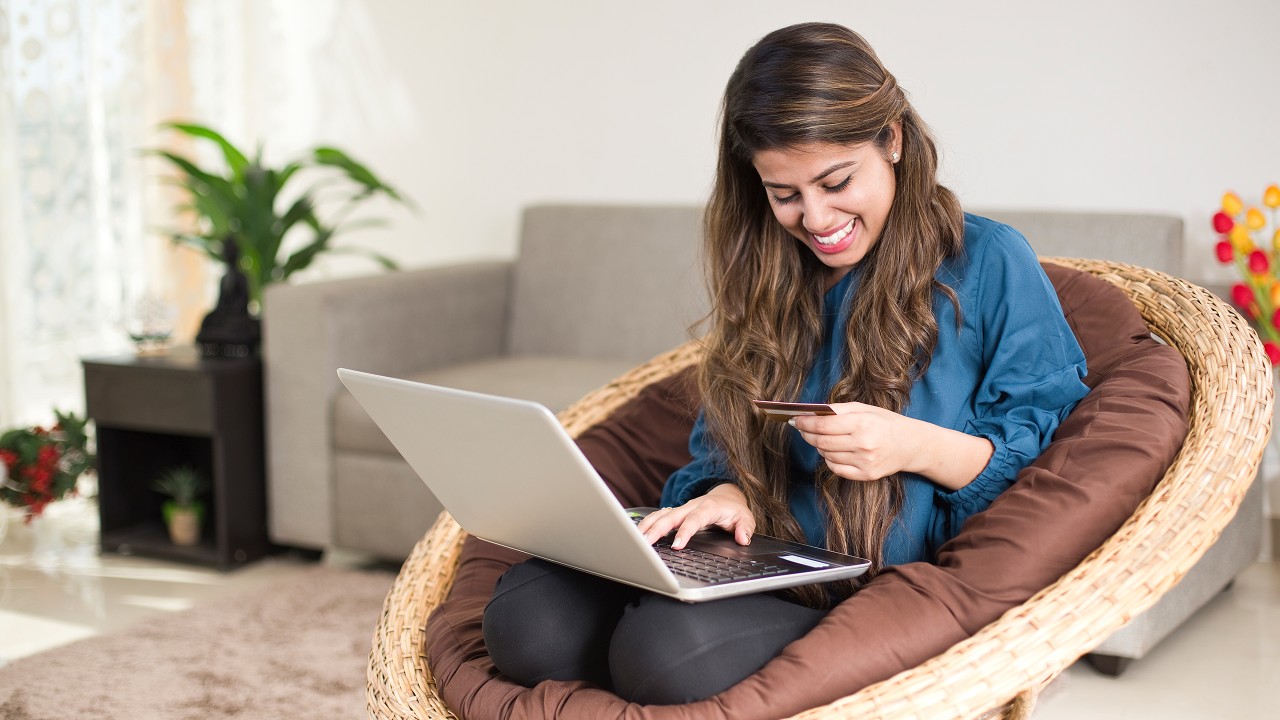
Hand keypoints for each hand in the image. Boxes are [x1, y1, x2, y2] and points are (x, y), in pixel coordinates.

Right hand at [636, 483, 754, 549]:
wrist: (727, 496)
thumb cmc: (734, 510)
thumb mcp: (746, 517)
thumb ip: (745, 528)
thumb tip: (742, 539)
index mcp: (708, 508)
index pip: (694, 520)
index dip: (684, 532)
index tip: (676, 545)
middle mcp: (691, 506)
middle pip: (670, 516)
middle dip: (657, 529)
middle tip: (645, 543)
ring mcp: (682, 509)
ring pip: (661, 515)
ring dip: (648, 525)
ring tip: (637, 539)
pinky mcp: (676, 513)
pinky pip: (659, 516)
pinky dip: (648, 523)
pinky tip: (639, 533)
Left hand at [791, 402, 992, 490]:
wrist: (912, 445)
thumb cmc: (885, 423)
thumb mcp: (864, 409)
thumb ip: (838, 410)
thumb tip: (810, 412)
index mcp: (862, 424)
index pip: (822, 425)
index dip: (804, 422)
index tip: (795, 419)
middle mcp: (863, 444)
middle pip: (821, 441)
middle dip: (807, 433)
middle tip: (801, 427)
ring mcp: (864, 462)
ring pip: (826, 455)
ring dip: (819, 446)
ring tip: (820, 437)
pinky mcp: (866, 476)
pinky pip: (836, 469)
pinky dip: (830, 459)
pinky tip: (833, 451)